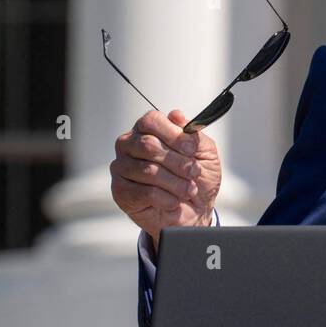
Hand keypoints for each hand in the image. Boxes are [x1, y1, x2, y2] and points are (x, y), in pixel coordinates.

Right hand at [110, 108, 221, 250]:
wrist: (195, 211)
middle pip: (148, 145)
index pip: (151, 120)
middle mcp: (130, 145)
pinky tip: (173, 201)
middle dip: (178, 162)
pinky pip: (144, 192)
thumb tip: (175, 115)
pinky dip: (166, 198)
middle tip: (194, 172)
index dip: (174, 135)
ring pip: (148, 171)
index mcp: (148, 130)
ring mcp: (122, 168)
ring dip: (176, 183)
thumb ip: (191, 134)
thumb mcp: (205, 152)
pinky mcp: (121, 192)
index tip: (192, 150)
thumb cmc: (196, 178)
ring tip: (188, 190)